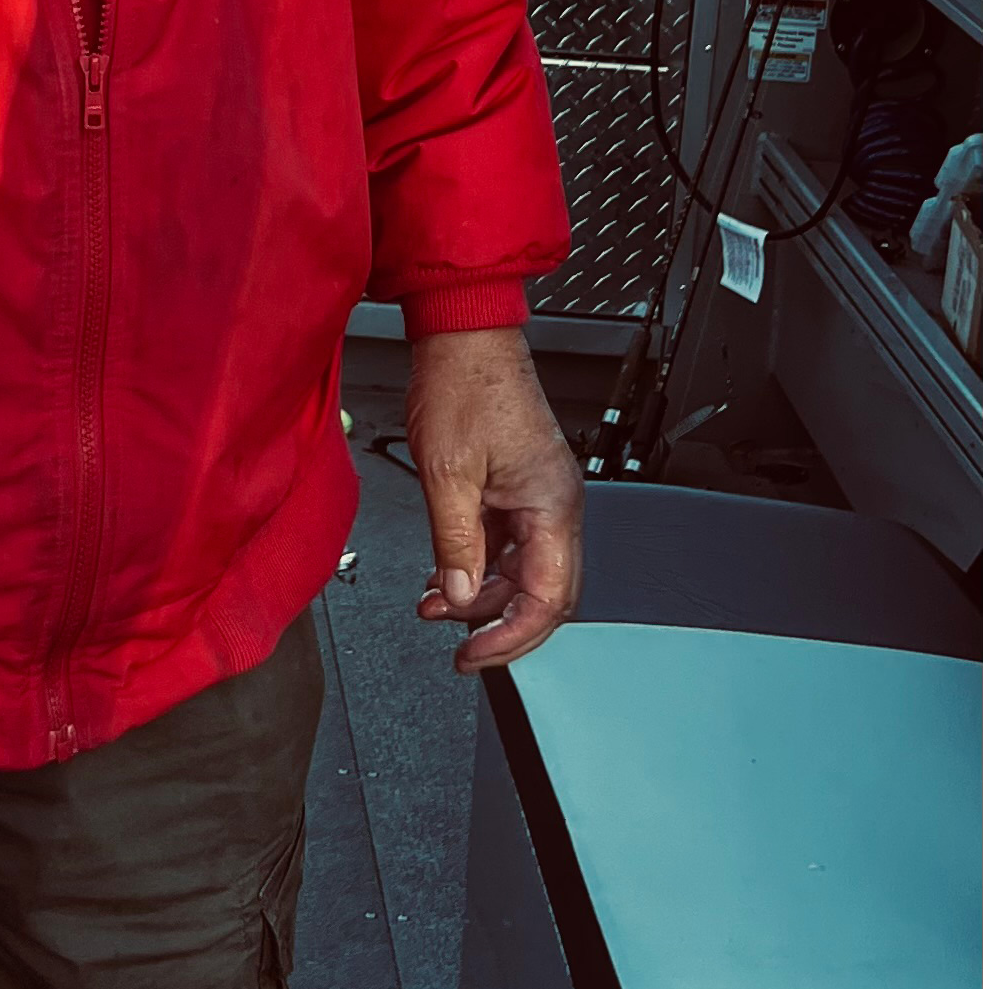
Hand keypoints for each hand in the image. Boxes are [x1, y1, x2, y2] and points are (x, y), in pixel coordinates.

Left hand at [407, 326, 581, 669]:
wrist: (462, 332)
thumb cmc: (464, 383)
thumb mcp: (446, 474)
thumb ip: (454, 543)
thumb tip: (457, 597)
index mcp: (553, 505)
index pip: (547, 600)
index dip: (511, 638)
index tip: (474, 656)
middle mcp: (555, 504)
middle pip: (541, 592)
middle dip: (495, 621)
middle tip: (454, 643)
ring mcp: (538, 494)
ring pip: (520, 570)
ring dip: (477, 593)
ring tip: (432, 604)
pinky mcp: (517, 484)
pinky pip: (505, 542)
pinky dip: (475, 563)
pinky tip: (442, 573)